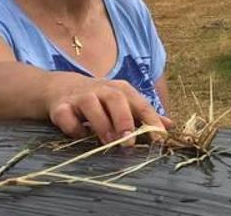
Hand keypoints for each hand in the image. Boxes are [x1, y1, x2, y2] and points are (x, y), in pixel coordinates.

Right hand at [44, 75, 172, 145]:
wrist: (60, 87)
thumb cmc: (100, 99)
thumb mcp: (123, 103)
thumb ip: (145, 115)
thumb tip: (170, 126)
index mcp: (121, 90)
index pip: (140, 104)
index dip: (152, 120)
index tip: (160, 138)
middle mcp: (101, 90)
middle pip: (116, 99)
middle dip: (124, 119)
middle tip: (129, 141)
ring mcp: (80, 97)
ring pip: (91, 106)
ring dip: (101, 125)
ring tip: (109, 142)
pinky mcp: (60, 108)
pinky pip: (67, 117)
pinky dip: (74, 128)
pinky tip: (81, 136)